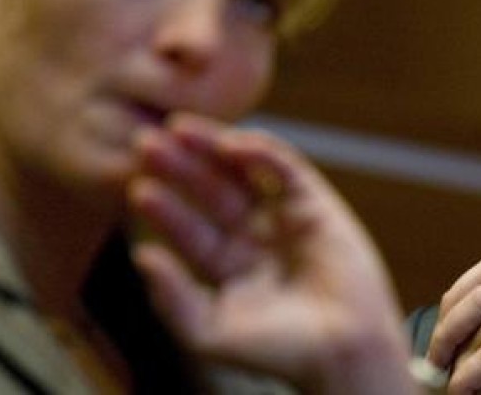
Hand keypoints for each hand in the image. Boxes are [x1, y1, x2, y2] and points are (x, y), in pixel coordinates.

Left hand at [127, 114, 415, 394]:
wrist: (342, 350)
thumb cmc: (279, 352)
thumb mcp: (210, 332)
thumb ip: (172, 297)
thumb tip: (141, 255)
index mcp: (231, 268)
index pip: (190, 230)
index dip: (165, 209)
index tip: (137, 188)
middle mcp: (255, 237)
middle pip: (209, 192)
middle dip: (178, 167)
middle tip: (143, 142)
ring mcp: (285, 216)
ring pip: (240, 170)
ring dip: (209, 146)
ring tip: (177, 128)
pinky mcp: (315, 201)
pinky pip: (283, 165)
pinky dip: (257, 149)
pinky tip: (227, 142)